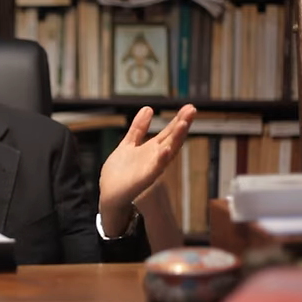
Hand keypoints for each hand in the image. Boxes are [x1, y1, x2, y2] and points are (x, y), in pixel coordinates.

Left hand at [98, 104, 195, 236]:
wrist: (109, 194)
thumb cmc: (120, 172)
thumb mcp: (128, 144)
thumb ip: (138, 128)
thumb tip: (148, 108)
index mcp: (152, 149)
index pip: (168, 132)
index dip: (178, 119)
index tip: (189, 107)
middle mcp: (155, 158)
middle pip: (172, 139)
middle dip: (182, 125)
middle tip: (192, 110)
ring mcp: (151, 168)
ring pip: (168, 152)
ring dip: (176, 139)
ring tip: (183, 124)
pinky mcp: (144, 179)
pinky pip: (155, 169)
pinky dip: (161, 159)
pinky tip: (166, 149)